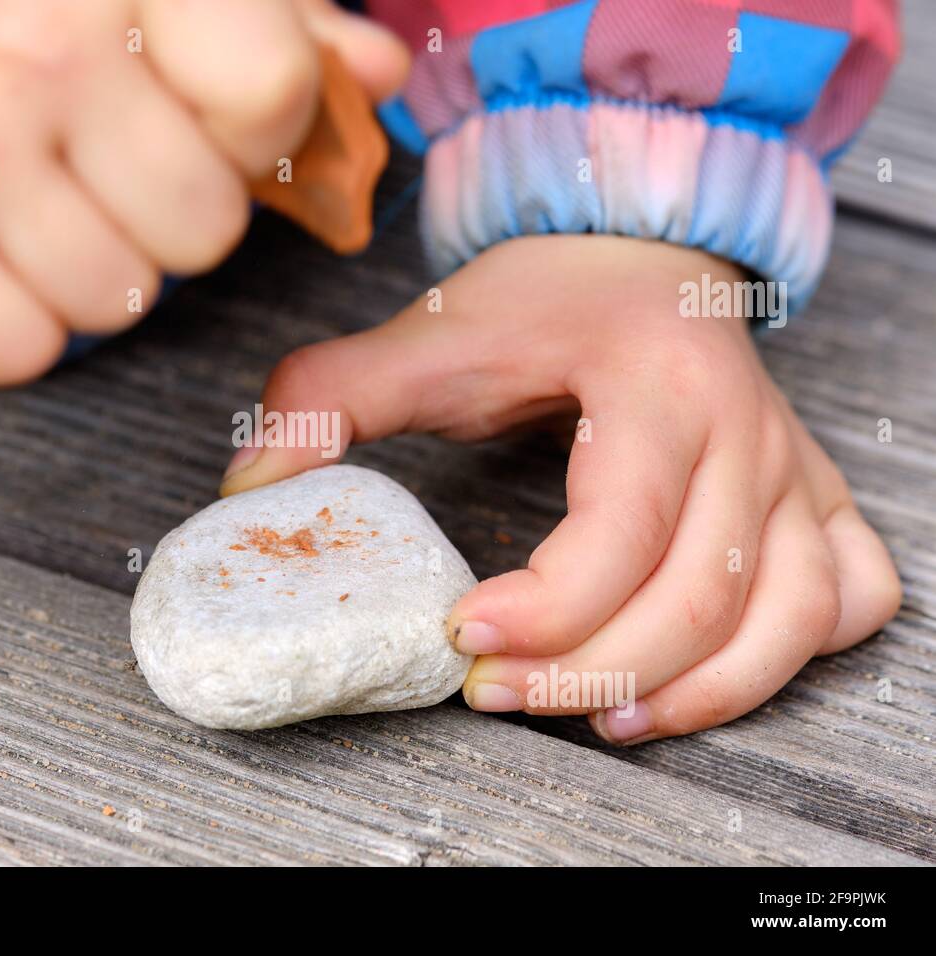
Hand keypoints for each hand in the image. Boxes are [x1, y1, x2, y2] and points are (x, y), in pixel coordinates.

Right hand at [0, 0, 407, 384]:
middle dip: (165, 215)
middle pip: (203, 225)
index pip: (269, 98)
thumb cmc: (15, 24)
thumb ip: (277, 30)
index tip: (189, 118)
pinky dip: (11, 325)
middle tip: (89, 166)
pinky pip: (23, 353)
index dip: (247, 134)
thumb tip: (379, 73)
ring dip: (90, 270)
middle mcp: (36, 38)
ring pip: (121, 302)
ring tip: (24, 203)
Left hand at [222, 235, 902, 742]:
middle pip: (700, 596)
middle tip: (495, 692)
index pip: (623, 529)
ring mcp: (794, 468)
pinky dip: (789, 658)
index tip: (462, 636)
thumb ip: (329, 397)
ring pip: (788, 617)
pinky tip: (706, 675)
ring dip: (698, 692)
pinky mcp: (816, 495)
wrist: (636, 246)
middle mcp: (747, 430)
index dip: (549, 608)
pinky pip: (846, 599)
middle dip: (591, 670)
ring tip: (601, 721)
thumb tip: (248, 487)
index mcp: (655, 382)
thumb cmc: (542, 297)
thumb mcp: (432, 333)